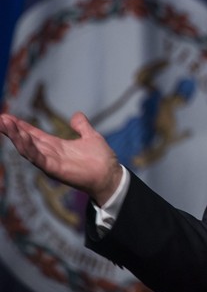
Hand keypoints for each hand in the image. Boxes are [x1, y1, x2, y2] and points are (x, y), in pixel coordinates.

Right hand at [0, 111, 122, 205]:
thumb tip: (77, 115)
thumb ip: (82, 126)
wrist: (111, 176)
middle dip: (12, 130)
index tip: (7, 117)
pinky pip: (38, 158)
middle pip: (26, 141)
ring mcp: (51, 162)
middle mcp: (50, 154)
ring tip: (5, 123)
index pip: (34, 134)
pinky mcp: (55, 169)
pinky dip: (29, 148)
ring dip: (16, 137)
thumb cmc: (101, 159)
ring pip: (28, 149)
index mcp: (56, 146)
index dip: (20, 126)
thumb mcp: (90, 137)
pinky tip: (22, 137)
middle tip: (0, 118)